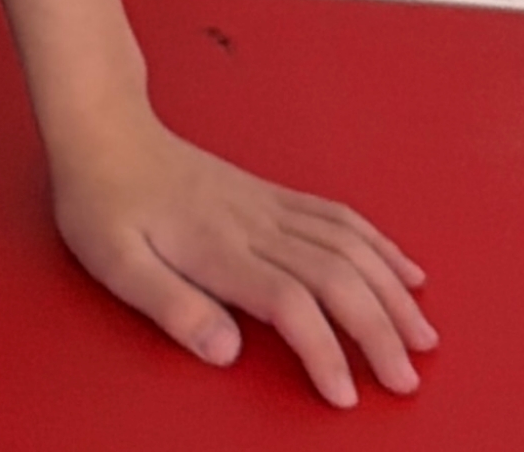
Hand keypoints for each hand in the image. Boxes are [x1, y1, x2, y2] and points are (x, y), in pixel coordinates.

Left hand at [51, 103, 436, 407]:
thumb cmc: (101, 200)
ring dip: (390, 291)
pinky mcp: (270, 194)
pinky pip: (336, 216)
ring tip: (423, 336)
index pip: (291, 302)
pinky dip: (378, 244)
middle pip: (336, 275)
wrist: (101, 127)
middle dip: (380, 331)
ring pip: (347, 244)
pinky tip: (403, 270)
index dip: (325, 350)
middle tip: (405, 382)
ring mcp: (266, 205)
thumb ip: (170, 305)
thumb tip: (228, 349)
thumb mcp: (113, 260)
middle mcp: (253, 223)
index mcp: (217, 246)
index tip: (344, 396)